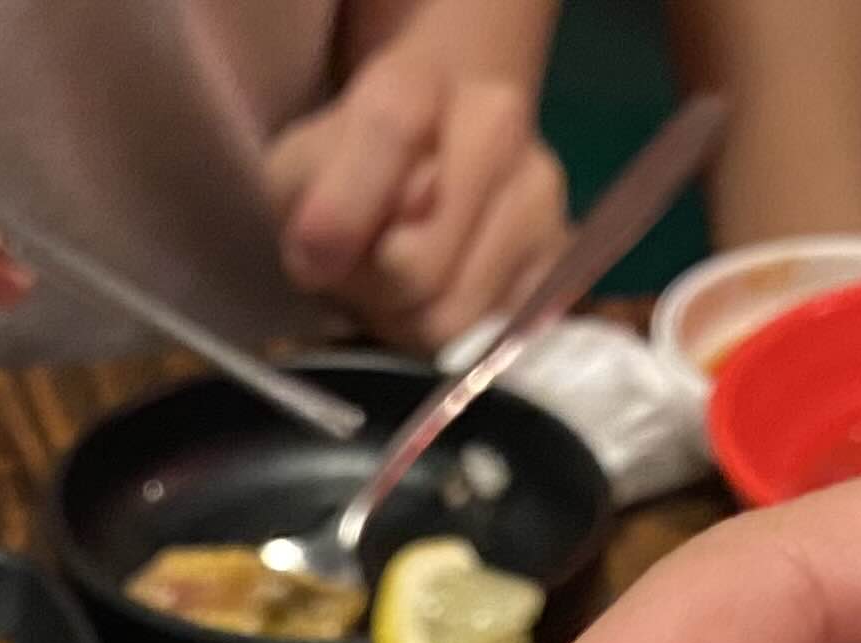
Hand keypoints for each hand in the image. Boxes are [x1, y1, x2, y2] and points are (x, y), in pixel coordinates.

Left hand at [266, 53, 566, 352]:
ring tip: (399, 287)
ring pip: (455, 318)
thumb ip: (307, 203)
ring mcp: (542, 195)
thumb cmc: (350, 171)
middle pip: (419, 266)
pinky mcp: (562, 259)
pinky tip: (443, 297)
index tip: (317, 256)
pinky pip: (492, 338)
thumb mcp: (297, 173)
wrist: (435, 157)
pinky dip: (455, 339)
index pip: (387, 138)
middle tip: (364, 271)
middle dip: (373, 291)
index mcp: (417, 85)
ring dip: (408, 323)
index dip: (345, 214)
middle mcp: (498, 126)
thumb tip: (331, 256)